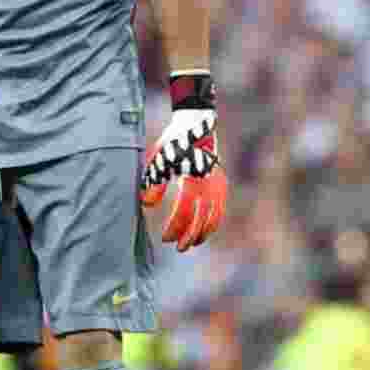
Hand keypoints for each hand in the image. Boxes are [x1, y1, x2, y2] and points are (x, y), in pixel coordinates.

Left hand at [140, 72, 227, 251]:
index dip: (175, 227)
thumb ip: (152, 182)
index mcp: (192, 177)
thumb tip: (147, 205)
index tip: (165, 237)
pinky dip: (214, 220)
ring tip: (193, 243)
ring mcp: (217, 182)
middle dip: (190, 235)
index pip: (185, 211)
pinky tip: (205, 228)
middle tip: (179, 247)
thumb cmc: (173, 141)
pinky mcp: (221, 180)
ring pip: (214, 215)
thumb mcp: (158, 159)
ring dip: (204, 231)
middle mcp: (208, 182)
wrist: (197, 122)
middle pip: (201, 218)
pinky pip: (221, 206)